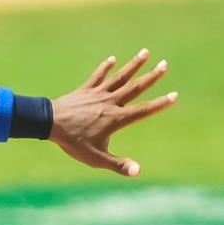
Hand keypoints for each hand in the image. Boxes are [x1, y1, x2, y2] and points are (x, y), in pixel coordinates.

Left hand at [49, 48, 177, 177]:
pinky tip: (112, 59)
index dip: (160, 104)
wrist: (49, 123)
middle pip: (135, 87)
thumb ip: (118, 165)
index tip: (175, 95)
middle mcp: (110, 102)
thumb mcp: (95, 158)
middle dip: (152, 76)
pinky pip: (97, 76)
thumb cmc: (72, 142)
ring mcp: (97, 94)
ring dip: (133, 64)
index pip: (143, 110)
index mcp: (116, 118)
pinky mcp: (85, 90)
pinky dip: (105, 68)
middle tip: (166, 64)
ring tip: (146, 52)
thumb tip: (138, 172)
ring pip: (119, 77)